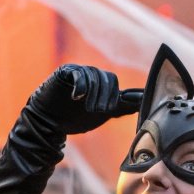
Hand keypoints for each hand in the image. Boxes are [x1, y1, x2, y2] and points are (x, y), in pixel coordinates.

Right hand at [27, 64, 142, 135]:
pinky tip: (77, 97)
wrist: (48, 121)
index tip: (145, 98)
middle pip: (109, 80)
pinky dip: (80, 85)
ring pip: (95, 77)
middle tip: (100, 110)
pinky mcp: (66, 72)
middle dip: (106, 96)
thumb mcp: (102, 114)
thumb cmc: (73, 118)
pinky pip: (78, 74)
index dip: (131, 93)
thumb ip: (121, 107)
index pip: (119, 87)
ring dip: (93, 94)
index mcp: (103, 87)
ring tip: (87, 107)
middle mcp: (93, 77)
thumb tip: (142, 103)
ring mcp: (79, 73)